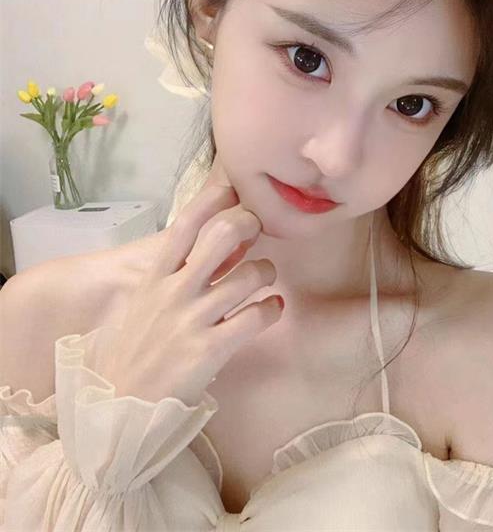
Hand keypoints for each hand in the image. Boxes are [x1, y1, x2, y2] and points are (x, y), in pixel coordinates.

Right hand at [108, 180, 281, 405]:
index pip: (185, 224)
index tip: (233, 191)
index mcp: (154, 277)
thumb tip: (201, 252)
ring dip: (266, 271)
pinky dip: (272, 308)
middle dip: (248, 223)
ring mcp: (192, 319)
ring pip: (249, 275)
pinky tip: (272, 308)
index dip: (213, 200)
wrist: (116, 407)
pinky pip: (256, 317)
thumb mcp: (141, 305)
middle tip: (258, 229)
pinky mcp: (209, 349)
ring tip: (265, 278)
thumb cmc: (130, 353)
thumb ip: (168, 278)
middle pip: (222, 236)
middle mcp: (174, 291)